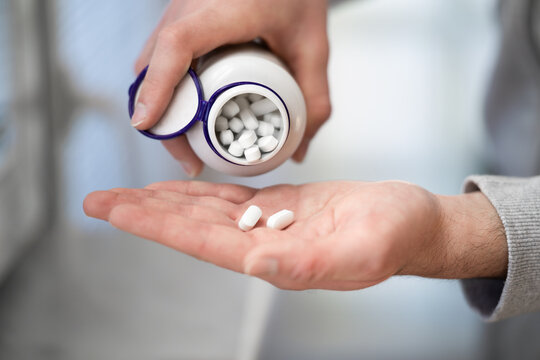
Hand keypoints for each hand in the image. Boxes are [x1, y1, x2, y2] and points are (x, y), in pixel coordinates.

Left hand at [83, 180, 506, 289]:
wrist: (412, 222)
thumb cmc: (396, 237)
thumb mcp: (363, 251)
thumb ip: (309, 266)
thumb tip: (256, 265)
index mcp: (276, 260)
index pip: (203, 242)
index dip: (158, 228)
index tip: (117, 213)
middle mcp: (264, 245)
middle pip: (192, 228)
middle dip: (145, 214)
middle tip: (99, 200)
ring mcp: (270, 225)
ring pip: (206, 212)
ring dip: (165, 202)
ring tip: (128, 193)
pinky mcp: (281, 207)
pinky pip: (231, 199)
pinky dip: (201, 191)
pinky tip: (181, 188)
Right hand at [131, 0, 330, 176]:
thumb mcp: (314, 47)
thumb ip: (313, 100)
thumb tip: (298, 149)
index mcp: (225, 9)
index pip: (177, 45)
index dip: (157, 87)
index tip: (147, 123)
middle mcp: (192, 6)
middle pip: (154, 67)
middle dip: (163, 119)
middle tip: (190, 158)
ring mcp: (181, 10)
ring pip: (150, 64)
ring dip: (161, 106)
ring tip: (188, 142)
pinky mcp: (180, 18)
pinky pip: (159, 57)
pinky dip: (165, 89)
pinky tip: (186, 111)